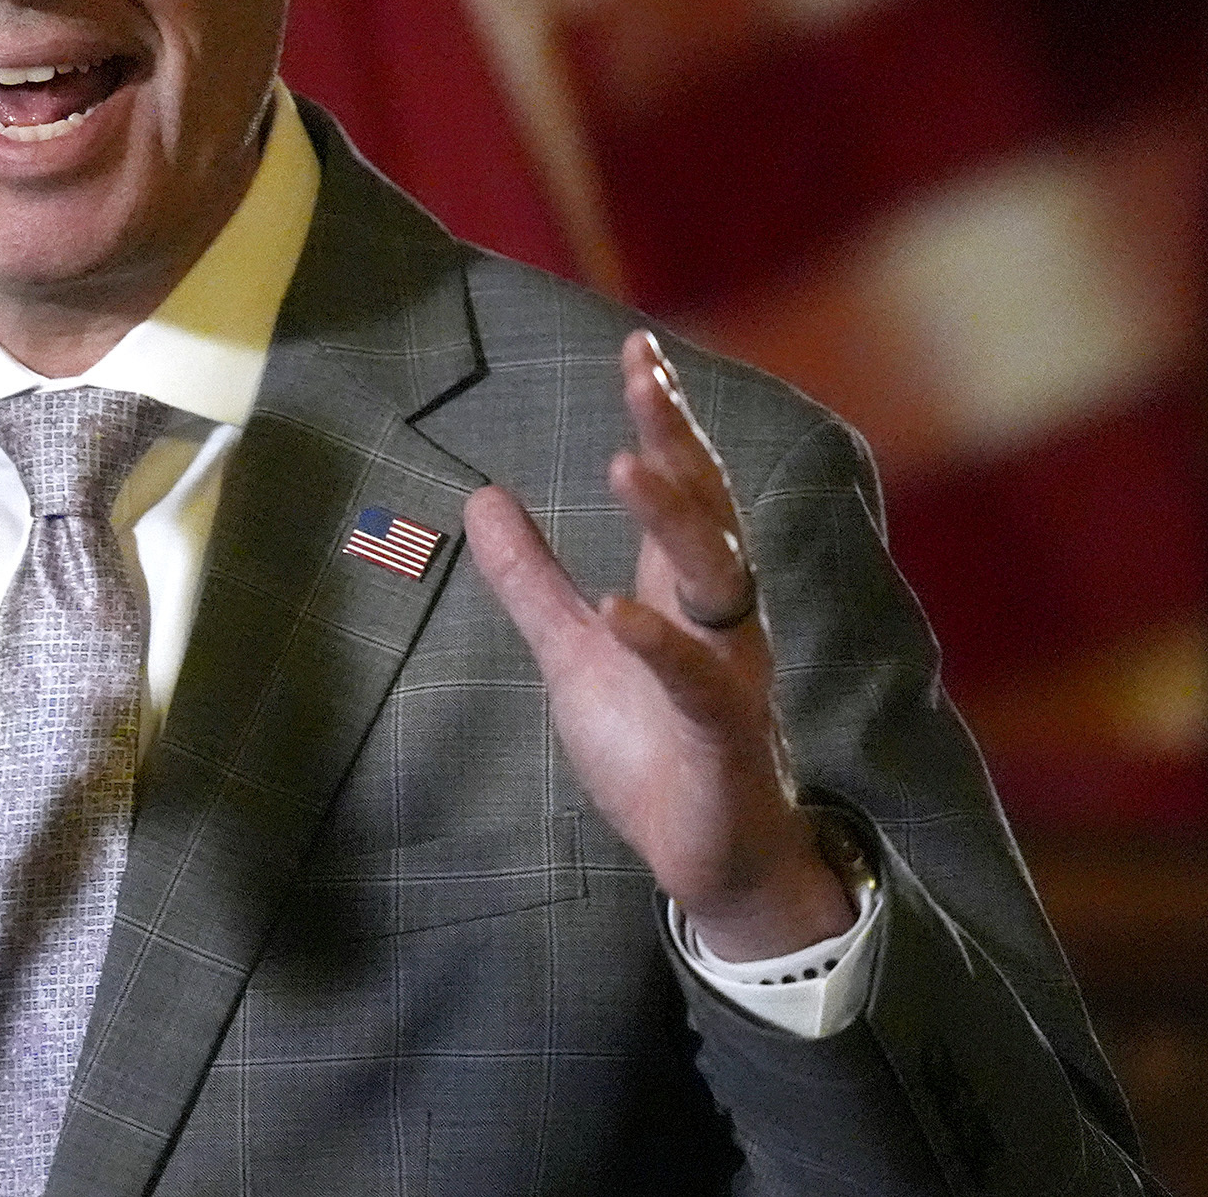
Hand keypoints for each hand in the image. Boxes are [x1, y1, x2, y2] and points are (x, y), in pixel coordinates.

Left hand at [463, 330, 850, 960]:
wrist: (709, 857)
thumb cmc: (651, 747)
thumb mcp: (570, 651)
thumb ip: (530, 578)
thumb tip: (480, 494)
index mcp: (681, 591)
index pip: (680, 486)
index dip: (663, 421)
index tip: (638, 351)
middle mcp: (718, 617)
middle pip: (707, 509)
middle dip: (678, 440)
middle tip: (644, 375)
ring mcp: (728, 672)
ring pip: (716, 579)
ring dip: (673, 520)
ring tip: (624, 465)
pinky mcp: (724, 737)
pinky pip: (699, 682)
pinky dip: (660, 644)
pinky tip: (619, 608)